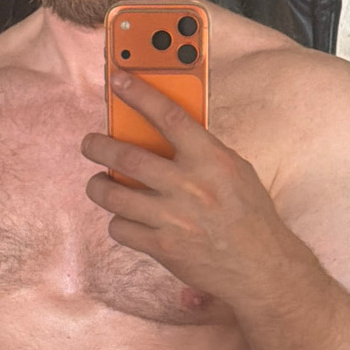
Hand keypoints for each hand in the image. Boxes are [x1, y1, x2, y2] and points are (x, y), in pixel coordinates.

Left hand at [81, 71, 291, 303]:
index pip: (168, 116)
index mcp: (211, 160)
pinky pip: (120, 228)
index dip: (139, 94)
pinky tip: (125, 219)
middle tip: (90, 143)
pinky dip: (118, 222)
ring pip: (113, 195)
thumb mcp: (235, 171)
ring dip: (97, 186)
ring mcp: (173, 218)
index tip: (118, 81)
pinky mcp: (162, 247)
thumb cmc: (250, 216)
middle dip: (98, 146)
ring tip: (98, 183)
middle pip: (127, 158)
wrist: (260, 268)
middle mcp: (189, 186)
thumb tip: (165, 132)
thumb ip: (202, 151)